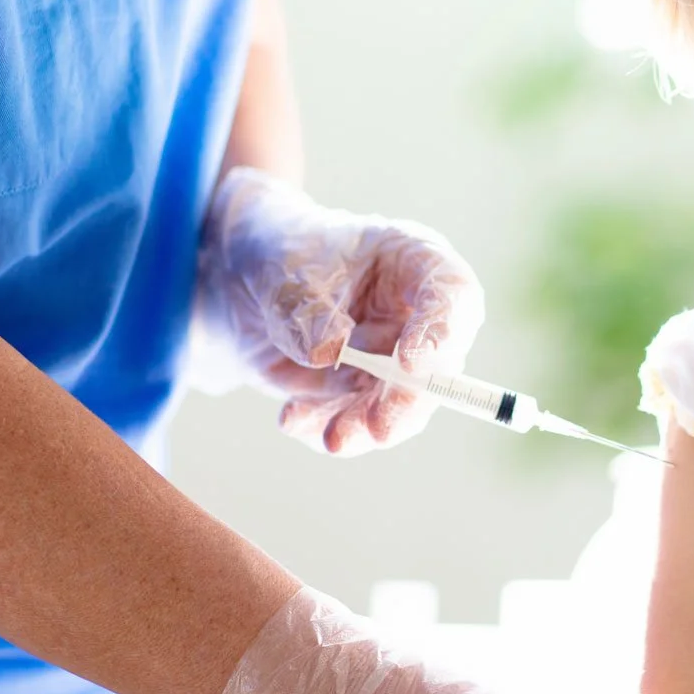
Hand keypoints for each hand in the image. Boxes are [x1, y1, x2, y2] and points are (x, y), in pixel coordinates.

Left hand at [196, 167, 484, 454]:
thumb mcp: (285, 271)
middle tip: (379, 428)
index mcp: (414, 262)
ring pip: (399, 405)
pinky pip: (356, 420)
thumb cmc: (280, 255)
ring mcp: (390, 358)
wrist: (242, 281)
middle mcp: (413, 315)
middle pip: (437, 366)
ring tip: (332, 438)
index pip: (451, 294)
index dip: (442, 331)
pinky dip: (327, 426)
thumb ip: (307, 310)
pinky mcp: (361, 391)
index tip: (410, 363)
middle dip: (407, 402)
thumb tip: (330, 353)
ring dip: (367, 427)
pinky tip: (293, 417)